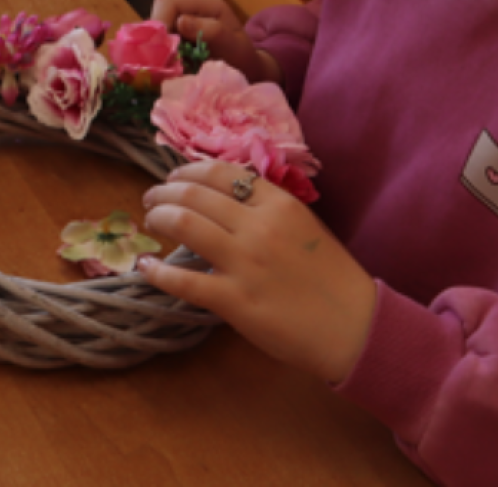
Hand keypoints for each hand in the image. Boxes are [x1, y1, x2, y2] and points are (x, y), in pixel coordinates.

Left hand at [140, 161, 376, 382]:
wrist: (352, 325)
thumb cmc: (332, 275)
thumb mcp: (303, 224)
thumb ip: (268, 207)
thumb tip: (225, 197)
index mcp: (279, 202)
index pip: (221, 173)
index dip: (188, 171)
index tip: (174, 178)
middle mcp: (258, 225)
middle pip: (196, 193)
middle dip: (165, 192)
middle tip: (151, 199)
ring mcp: (245, 262)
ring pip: (186, 224)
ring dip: (159, 218)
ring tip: (151, 222)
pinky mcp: (234, 301)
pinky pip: (184, 281)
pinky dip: (157, 272)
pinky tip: (145, 267)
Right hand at [150, 0, 276, 81]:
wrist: (248, 72)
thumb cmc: (244, 59)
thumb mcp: (235, 47)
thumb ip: (213, 32)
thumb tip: (181, 21)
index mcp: (206, 3)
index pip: (169, 2)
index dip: (158, 23)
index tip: (156, 52)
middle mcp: (190, 8)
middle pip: (157, 14)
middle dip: (154, 40)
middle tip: (157, 65)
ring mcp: (182, 23)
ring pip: (154, 30)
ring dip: (155, 51)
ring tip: (162, 71)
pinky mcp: (176, 39)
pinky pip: (159, 44)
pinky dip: (159, 58)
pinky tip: (165, 72)